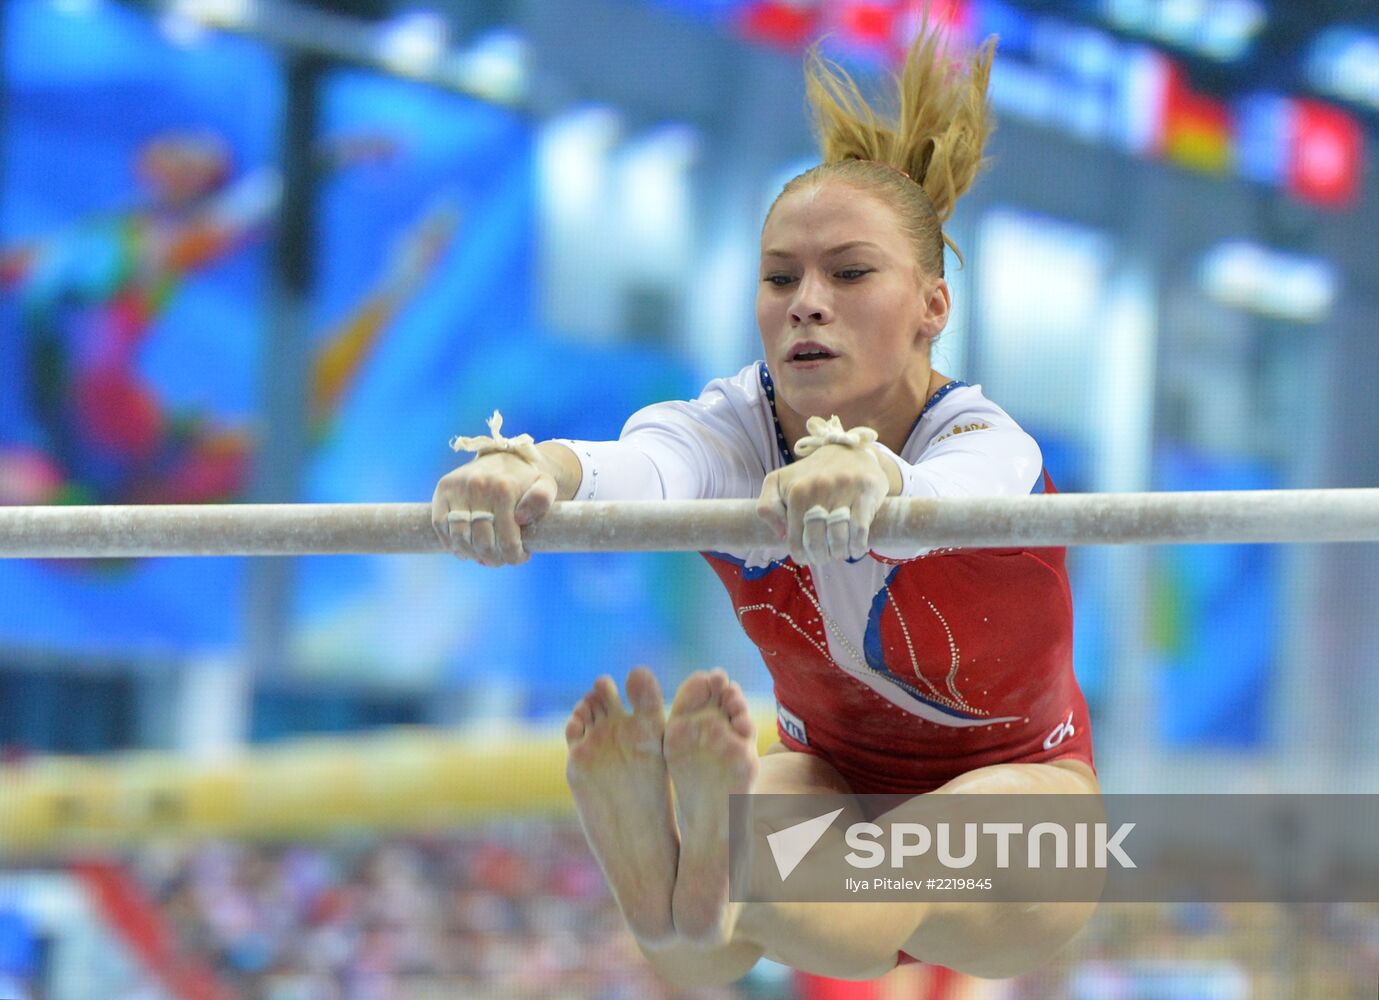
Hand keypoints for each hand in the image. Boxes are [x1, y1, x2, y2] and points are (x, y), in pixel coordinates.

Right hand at [431, 451, 557, 565]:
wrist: (507, 457)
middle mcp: (478, 486)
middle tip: (500, 559)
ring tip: (482, 556)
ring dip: (471, 554)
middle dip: (493, 558)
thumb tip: (520, 518)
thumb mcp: (546, 485)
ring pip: (459, 537)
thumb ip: (542, 499)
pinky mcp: (443, 488)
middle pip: (482, 542)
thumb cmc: (528, 479)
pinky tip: (464, 548)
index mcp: (504, 489)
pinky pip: (440, 525)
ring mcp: (458, 487)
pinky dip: (450, 542)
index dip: (513, 557)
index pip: (506, 540)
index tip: (520, 558)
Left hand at [755, 443, 895, 564]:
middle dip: (820, 556)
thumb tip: (782, 534)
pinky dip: (856, 545)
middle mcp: (819, 489)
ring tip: (838, 552)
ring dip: (838, 553)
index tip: (807, 557)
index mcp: (796, 491)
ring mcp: (844, 489)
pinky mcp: (865, 491)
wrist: (847, 451)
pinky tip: (854, 548)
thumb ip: (766, 507)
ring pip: (839, 538)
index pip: (795, 539)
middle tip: (824, 557)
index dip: (801, 555)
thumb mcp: (778, 483)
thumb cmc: (810, 474)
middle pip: (817, 541)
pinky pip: (860, 529)